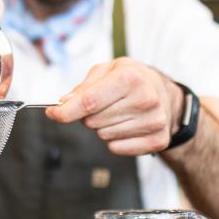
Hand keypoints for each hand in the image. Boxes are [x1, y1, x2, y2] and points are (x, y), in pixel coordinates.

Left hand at [45, 58, 185, 155]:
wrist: (165, 93)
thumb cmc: (133, 79)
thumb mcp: (108, 70)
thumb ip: (83, 87)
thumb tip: (64, 104)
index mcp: (131, 78)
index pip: (88, 102)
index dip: (65, 111)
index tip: (53, 113)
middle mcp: (146, 100)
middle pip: (92, 121)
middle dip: (89, 115)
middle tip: (104, 104)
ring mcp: (154, 122)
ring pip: (103, 136)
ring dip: (104, 127)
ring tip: (120, 113)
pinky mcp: (158, 141)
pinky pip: (116, 148)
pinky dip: (115, 140)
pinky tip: (128, 125)